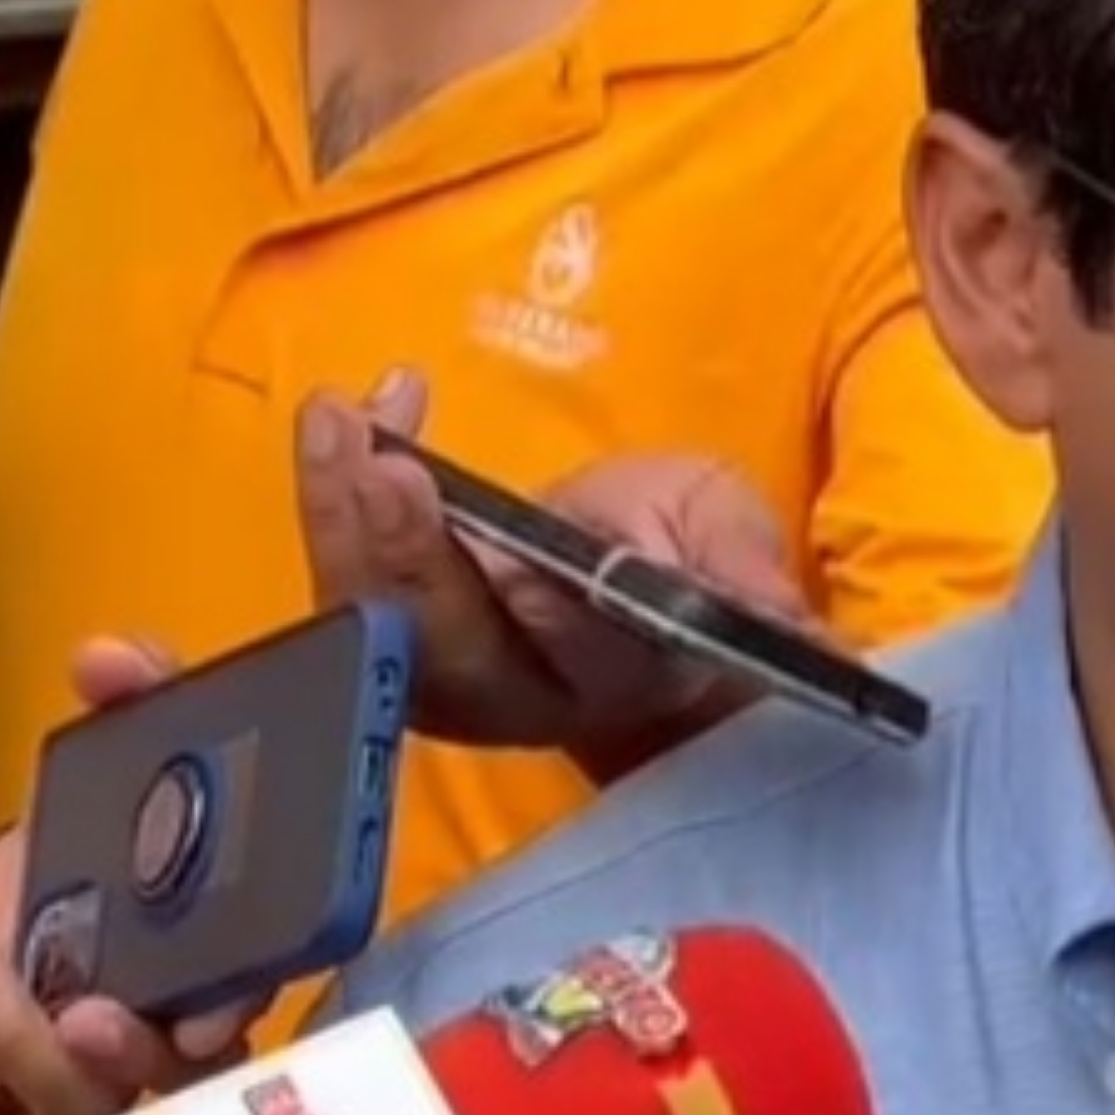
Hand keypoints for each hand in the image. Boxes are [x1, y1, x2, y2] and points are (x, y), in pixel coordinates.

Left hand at [0, 643, 259, 1114]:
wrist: (28, 910)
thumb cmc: (108, 837)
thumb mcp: (124, 764)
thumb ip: (136, 703)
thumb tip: (105, 655)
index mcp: (256, 920)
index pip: (284, 962)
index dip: (258, 986)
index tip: (209, 1006)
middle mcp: (210, 1004)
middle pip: (203, 1057)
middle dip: (146, 1049)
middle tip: (90, 1017)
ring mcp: (137, 1054)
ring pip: (111, 1093)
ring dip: (36, 1045)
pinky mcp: (69, 1081)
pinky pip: (43, 1094)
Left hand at [294, 370, 820, 768]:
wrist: (627, 570)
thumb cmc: (689, 547)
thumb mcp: (727, 528)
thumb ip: (743, 566)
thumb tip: (783, 619)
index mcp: (632, 671)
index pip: (591, 654)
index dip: (553, 614)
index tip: (522, 562)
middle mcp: (532, 697)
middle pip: (459, 652)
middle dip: (415, 559)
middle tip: (388, 468)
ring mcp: (452, 677)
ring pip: (383, 623)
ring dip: (348, 522)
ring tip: (341, 420)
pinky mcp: (397, 641)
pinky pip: (347, 585)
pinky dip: (331, 499)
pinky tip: (342, 418)